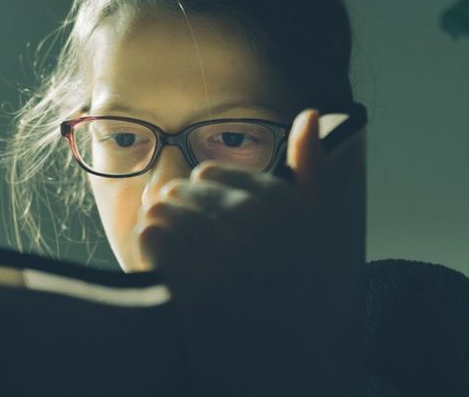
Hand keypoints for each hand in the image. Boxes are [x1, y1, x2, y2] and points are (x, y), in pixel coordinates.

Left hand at [135, 109, 365, 395]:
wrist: (292, 357)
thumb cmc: (305, 291)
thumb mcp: (318, 224)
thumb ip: (312, 167)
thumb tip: (311, 111)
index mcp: (276, 200)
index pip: (212, 175)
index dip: (205, 199)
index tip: (211, 222)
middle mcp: (248, 217)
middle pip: (181, 191)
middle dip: (180, 212)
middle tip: (191, 240)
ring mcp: (216, 248)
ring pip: (161, 210)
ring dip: (162, 228)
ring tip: (177, 251)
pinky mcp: (187, 277)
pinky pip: (150, 239)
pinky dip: (150, 249)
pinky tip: (165, 264)